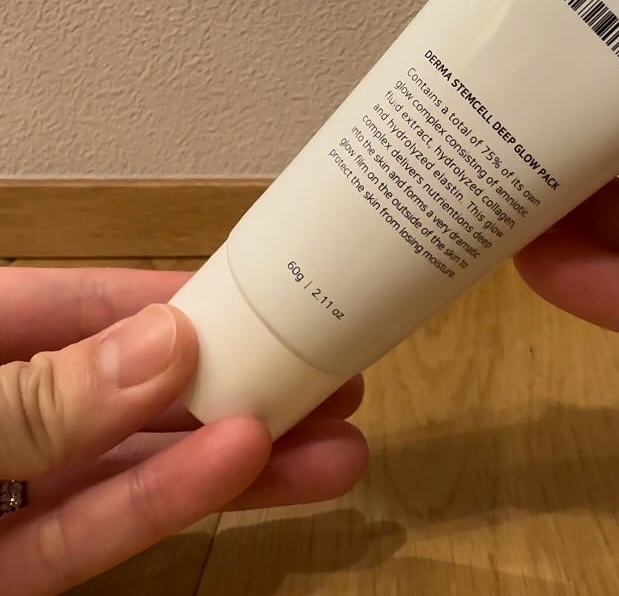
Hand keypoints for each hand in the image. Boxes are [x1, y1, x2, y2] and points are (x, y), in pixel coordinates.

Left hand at [0, 266, 367, 595]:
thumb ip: (39, 393)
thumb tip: (170, 346)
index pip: (94, 304)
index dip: (188, 299)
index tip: (276, 300)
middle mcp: (9, 411)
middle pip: (138, 390)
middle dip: (240, 385)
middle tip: (334, 384)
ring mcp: (6, 494)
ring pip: (135, 469)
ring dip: (235, 460)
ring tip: (335, 450)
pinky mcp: (9, 572)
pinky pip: (94, 535)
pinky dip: (168, 507)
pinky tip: (248, 475)